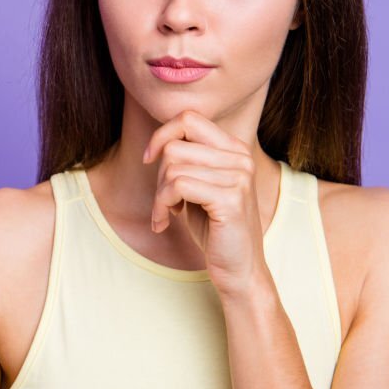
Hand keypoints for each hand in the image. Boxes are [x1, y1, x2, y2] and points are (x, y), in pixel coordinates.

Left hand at [144, 109, 266, 296]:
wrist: (239, 270)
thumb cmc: (214, 228)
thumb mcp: (199, 185)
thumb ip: (187, 159)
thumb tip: (159, 141)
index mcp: (234, 149)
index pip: (188, 118)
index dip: (162, 135)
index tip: (149, 159)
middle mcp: (240, 158)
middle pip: (175, 147)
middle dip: (158, 176)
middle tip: (163, 202)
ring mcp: (239, 177)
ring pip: (172, 167)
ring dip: (158, 196)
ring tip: (165, 214)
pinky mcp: (230, 199)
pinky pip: (177, 186)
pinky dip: (162, 205)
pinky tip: (166, 221)